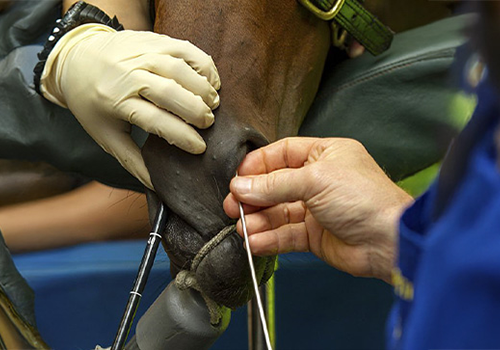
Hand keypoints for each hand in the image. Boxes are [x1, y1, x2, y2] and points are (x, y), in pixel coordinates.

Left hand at [40, 24, 220, 188]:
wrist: (76, 59)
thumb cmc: (93, 103)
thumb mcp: (106, 136)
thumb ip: (132, 161)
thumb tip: (157, 187)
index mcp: (115, 102)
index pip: (156, 121)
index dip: (182, 137)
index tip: (200, 148)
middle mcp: (128, 74)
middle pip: (171, 93)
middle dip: (197, 112)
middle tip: (208, 123)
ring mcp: (140, 53)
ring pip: (180, 69)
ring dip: (203, 89)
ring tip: (213, 104)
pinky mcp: (152, 39)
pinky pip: (185, 49)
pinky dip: (203, 65)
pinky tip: (210, 80)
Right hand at [223, 137, 412, 282]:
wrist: (389, 241)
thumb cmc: (365, 199)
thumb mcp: (315, 180)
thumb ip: (275, 184)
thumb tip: (241, 186)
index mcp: (324, 155)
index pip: (282, 154)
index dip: (258, 166)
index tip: (237, 178)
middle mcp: (319, 180)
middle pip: (275, 185)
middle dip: (253, 196)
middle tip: (233, 206)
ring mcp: (316, 209)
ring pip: (278, 212)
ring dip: (258, 220)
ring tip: (242, 227)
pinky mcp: (314, 235)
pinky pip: (285, 234)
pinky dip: (269, 238)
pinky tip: (255, 241)